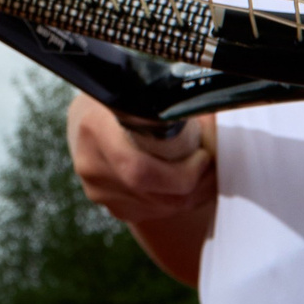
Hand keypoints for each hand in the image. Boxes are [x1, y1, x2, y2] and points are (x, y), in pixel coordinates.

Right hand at [66, 91, 216, 224]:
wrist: (91, 122)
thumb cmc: (122, 101)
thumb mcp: (137, 91)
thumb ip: (167, 106)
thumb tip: (212, 121)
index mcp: (95, 128)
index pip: (138, 168)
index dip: (181, 171)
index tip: (203, 155)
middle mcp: (92, 164)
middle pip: (153, 194)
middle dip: (194, 184)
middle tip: (211, 164)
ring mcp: (99, 190)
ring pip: (160, 207)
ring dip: (192, 194)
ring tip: (205, 171)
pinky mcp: (113, 207)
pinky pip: (156, 212)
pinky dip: (178, 200)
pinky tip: (187, 182)